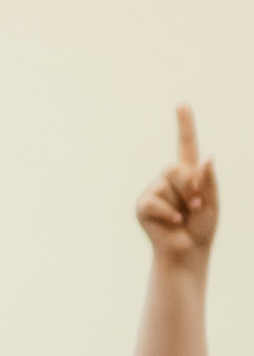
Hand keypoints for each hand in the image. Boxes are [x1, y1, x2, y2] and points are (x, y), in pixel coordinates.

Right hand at [139, 103, 218, 262]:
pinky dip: (167, 212)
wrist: (186, 252)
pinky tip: (172, 222)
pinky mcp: (142, 206)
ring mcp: (153, 191)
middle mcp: (168, 179)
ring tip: (183, 216)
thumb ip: (209, 180)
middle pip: (176, 167)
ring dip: (181, 201)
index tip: (181, 104)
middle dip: (190, 186)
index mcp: (189, 174)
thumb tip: (207, 157)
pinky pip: (155, 200)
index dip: (184, 124)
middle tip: (195, 205)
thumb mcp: (213, 201)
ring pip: (166, 183)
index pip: (186, 144)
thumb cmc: (202, 227)